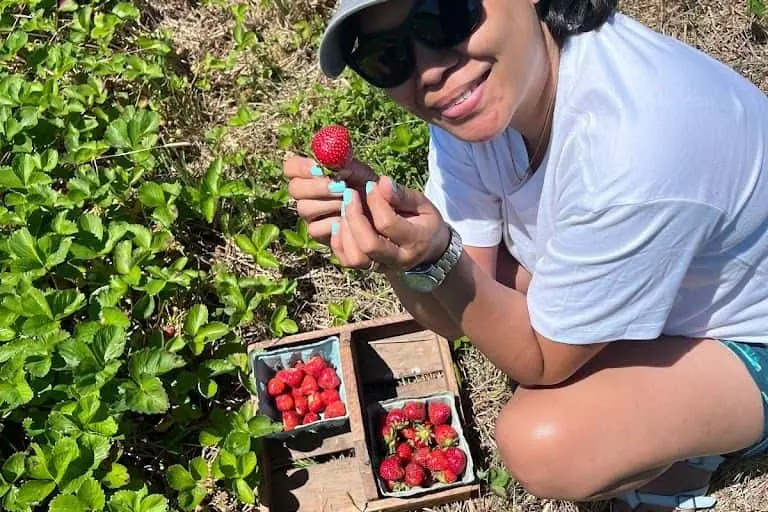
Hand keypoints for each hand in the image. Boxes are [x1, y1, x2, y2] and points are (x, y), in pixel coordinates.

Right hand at [283, 155, 377, 245]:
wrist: (381, 213)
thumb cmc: (369, 188)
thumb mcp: (362, 172)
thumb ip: (347, 165)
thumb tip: (337, 167)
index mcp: (311, 174)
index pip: (291, 166)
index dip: (301, 167)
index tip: (319, 168)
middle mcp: (306, 194)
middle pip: (294, 188)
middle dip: (317, 187)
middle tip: (340, 187)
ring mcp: (310, 214)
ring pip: (304, 208)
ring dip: (329, 204)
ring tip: (349, 203)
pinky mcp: (317, 233)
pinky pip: (315, 228)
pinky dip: (333, 223)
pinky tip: (348, 219)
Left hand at [331, 176, 450, 271]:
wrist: (429, 250)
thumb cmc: (424, 222)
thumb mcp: (422, 205)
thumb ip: (402, 195)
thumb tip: (382, 182)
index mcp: (415, 241)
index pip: (387, 223)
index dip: (375, 202)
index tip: (370, 184)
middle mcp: (398, 259)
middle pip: (368, 245)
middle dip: (354, 216)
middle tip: (350, 194)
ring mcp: (382, 267)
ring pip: (356, 258)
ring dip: (345, 231)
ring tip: (345, 208)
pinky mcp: (368, 268)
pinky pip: (347, 261)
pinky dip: (338, 242)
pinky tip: (340, 223)